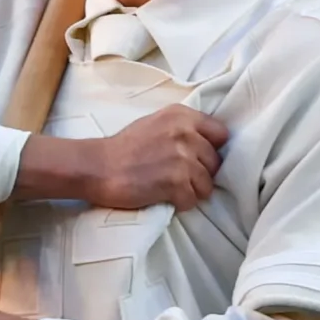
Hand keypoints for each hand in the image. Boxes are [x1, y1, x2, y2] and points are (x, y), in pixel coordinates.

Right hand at [89, 106, 228, 210]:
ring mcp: (182, 158)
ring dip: (192, 191)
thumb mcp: (156, 123)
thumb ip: (183, 128)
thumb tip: (207, 144)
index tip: (199, 158)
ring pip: (207, 185)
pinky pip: (193, 200)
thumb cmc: (124, 147)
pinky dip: (181, 204)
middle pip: (215, 163)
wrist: (98, 166)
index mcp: (182, 116)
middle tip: (180, 178)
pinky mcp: (176, 182)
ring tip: (172, 190)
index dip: (212, 149)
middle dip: (201, 174)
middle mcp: (186, 133)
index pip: (221, 134)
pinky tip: (166, 198)